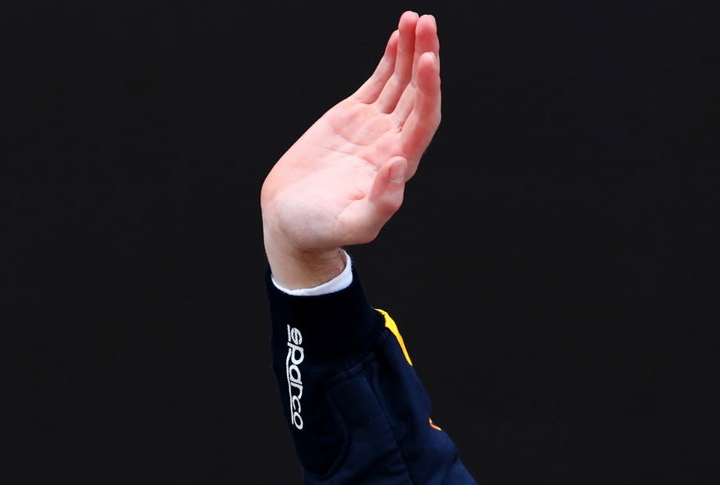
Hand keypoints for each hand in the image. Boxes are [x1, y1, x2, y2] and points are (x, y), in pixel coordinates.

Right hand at [261, 11, 441, 288]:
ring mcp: (374, 127)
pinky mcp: (353, 116)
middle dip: (425, 57)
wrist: (289, 220)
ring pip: (401, 82)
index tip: (428, 59)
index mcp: (398, 166)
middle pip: (418, 94)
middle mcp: (393, 142)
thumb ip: (381, 204)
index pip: (423, 120)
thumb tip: (400, 165)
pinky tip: (399, 38)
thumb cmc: (319, 229)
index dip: (429, 90)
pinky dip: (390, 60)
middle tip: (427, 24)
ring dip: (411, 51)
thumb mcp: (352, 225)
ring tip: (416, 19)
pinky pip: (379, 82)